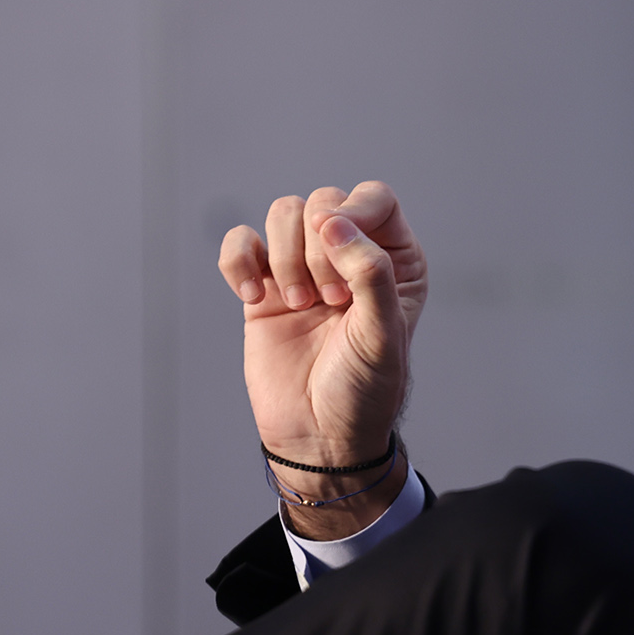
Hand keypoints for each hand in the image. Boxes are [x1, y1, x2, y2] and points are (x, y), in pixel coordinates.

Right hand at [218, 181, 426, 536]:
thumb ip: (371, 273)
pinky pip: (242, 243)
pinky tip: (253, 296)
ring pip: (284, 213)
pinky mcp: (263, 288)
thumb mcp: (383, 334)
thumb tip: (334, 222)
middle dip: (319, 249)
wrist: (320, 436)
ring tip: (301, 304)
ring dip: (285, 256)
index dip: (352, 213)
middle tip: (330, 302)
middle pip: (324, 203)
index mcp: (394, 260)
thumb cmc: (364, 389)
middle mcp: (350, 256)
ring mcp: (304, 269)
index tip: (339, 254)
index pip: (373, 198)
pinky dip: (239, 260)